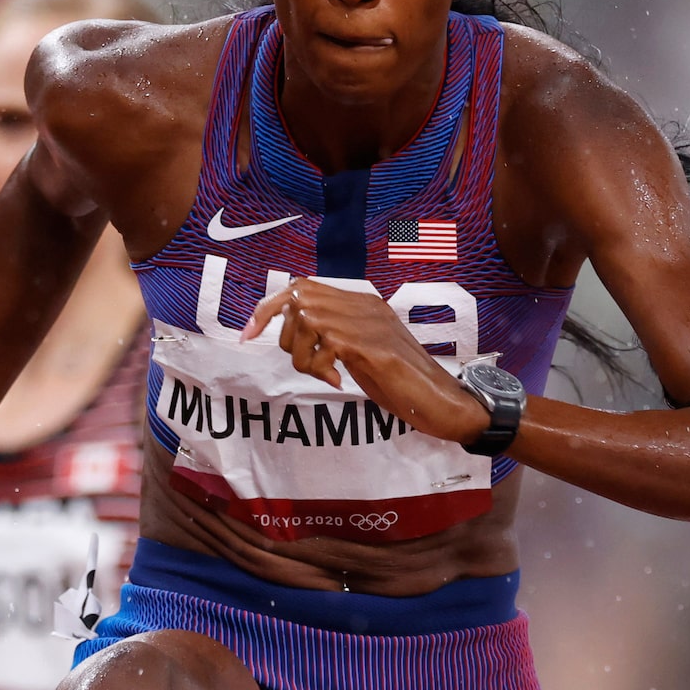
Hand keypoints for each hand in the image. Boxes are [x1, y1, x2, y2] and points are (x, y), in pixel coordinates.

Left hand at [242, 279, 491, 445]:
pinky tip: (338, 381)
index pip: (301, 288)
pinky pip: (324, 345)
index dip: (268, 309)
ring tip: (327, 374)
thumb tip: (296, 333)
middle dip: (287, 338)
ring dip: (303, 356)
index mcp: (362, 302)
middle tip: (310, 365)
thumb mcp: (361, 352)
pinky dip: (319, 368)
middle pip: (297, 300)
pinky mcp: (373, 346)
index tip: (248, 335)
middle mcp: (364, 305)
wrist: (442, 402)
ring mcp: (369, 323)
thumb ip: (333, 336)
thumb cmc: (402, 383)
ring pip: (306, 321)